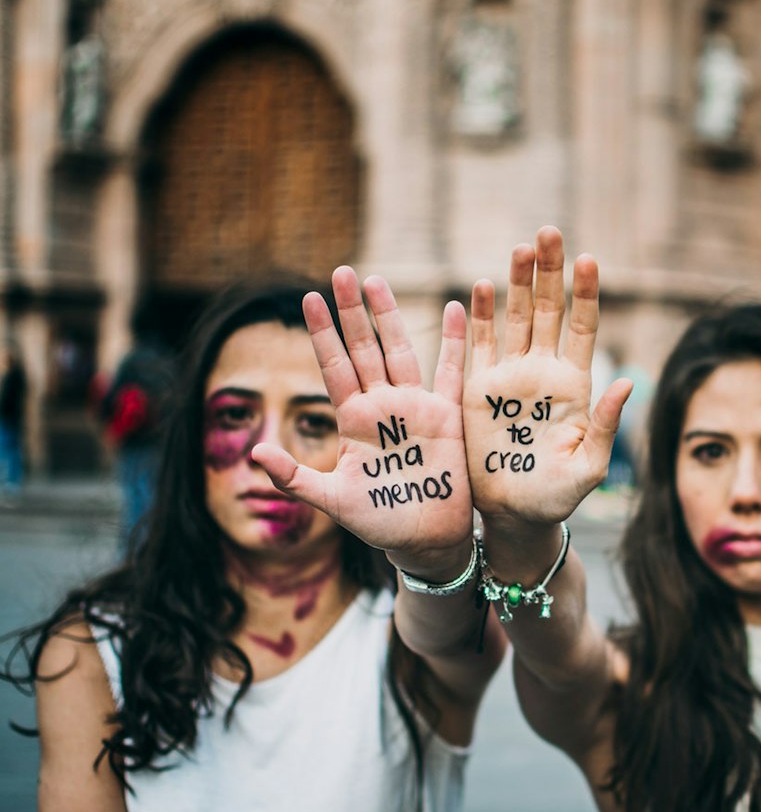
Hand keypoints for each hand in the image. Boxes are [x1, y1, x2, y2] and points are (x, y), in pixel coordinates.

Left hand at [252, 269, 472, 573]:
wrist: (424, 539)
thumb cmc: (377, 521)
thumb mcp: (331, 500)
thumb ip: (294, 477)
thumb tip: (255, 453)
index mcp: (354, 420)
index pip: (334, 366)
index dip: (322, 333)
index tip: (307, 297)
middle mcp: (382, 406)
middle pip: (364, 348)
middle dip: (352, 311)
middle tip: (341, 271)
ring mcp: (415, 407)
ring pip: (400, 350)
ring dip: (389, 316)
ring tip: (376, 280)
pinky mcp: (447, 417)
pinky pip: (452, 373)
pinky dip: (455, 342)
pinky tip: (455, 307)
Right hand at [463, 226, 631, 527]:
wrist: (514, 515)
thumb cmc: (558, 496)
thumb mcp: (588, 467)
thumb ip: (606, 426)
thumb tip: (626, 382)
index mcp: (575, 384)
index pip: (583, 326)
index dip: (586, 293)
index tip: (589, 258)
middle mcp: (543, 371)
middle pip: (548, 310)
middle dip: (549, 272)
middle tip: (550, 232)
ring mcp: (509, 377)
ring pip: (514, 319)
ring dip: (516, 283)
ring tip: (521, 247)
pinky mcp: (477, 390)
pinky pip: (477, 346)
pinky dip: (479, 317)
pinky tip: (481, 288)